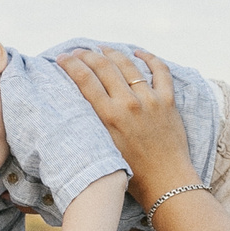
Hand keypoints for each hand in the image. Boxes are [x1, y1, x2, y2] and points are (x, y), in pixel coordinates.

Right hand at [55, 47, 195, 203]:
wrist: (166, 182)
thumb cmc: (132, 173)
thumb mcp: (103, 147)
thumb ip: (93, 124)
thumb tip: (79, 102)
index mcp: (110, 116)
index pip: (85, 80)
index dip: (70, 64)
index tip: (62, 57)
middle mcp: (129, 103)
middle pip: (104, 67)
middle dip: (87, 55)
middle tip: (78, 51)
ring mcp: (150, 99)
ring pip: (128, 65)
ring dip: (112, 53)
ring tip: (102, 48)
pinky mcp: (168, 101)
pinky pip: (160, 71)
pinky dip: (149, 58)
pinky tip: (138, 53)